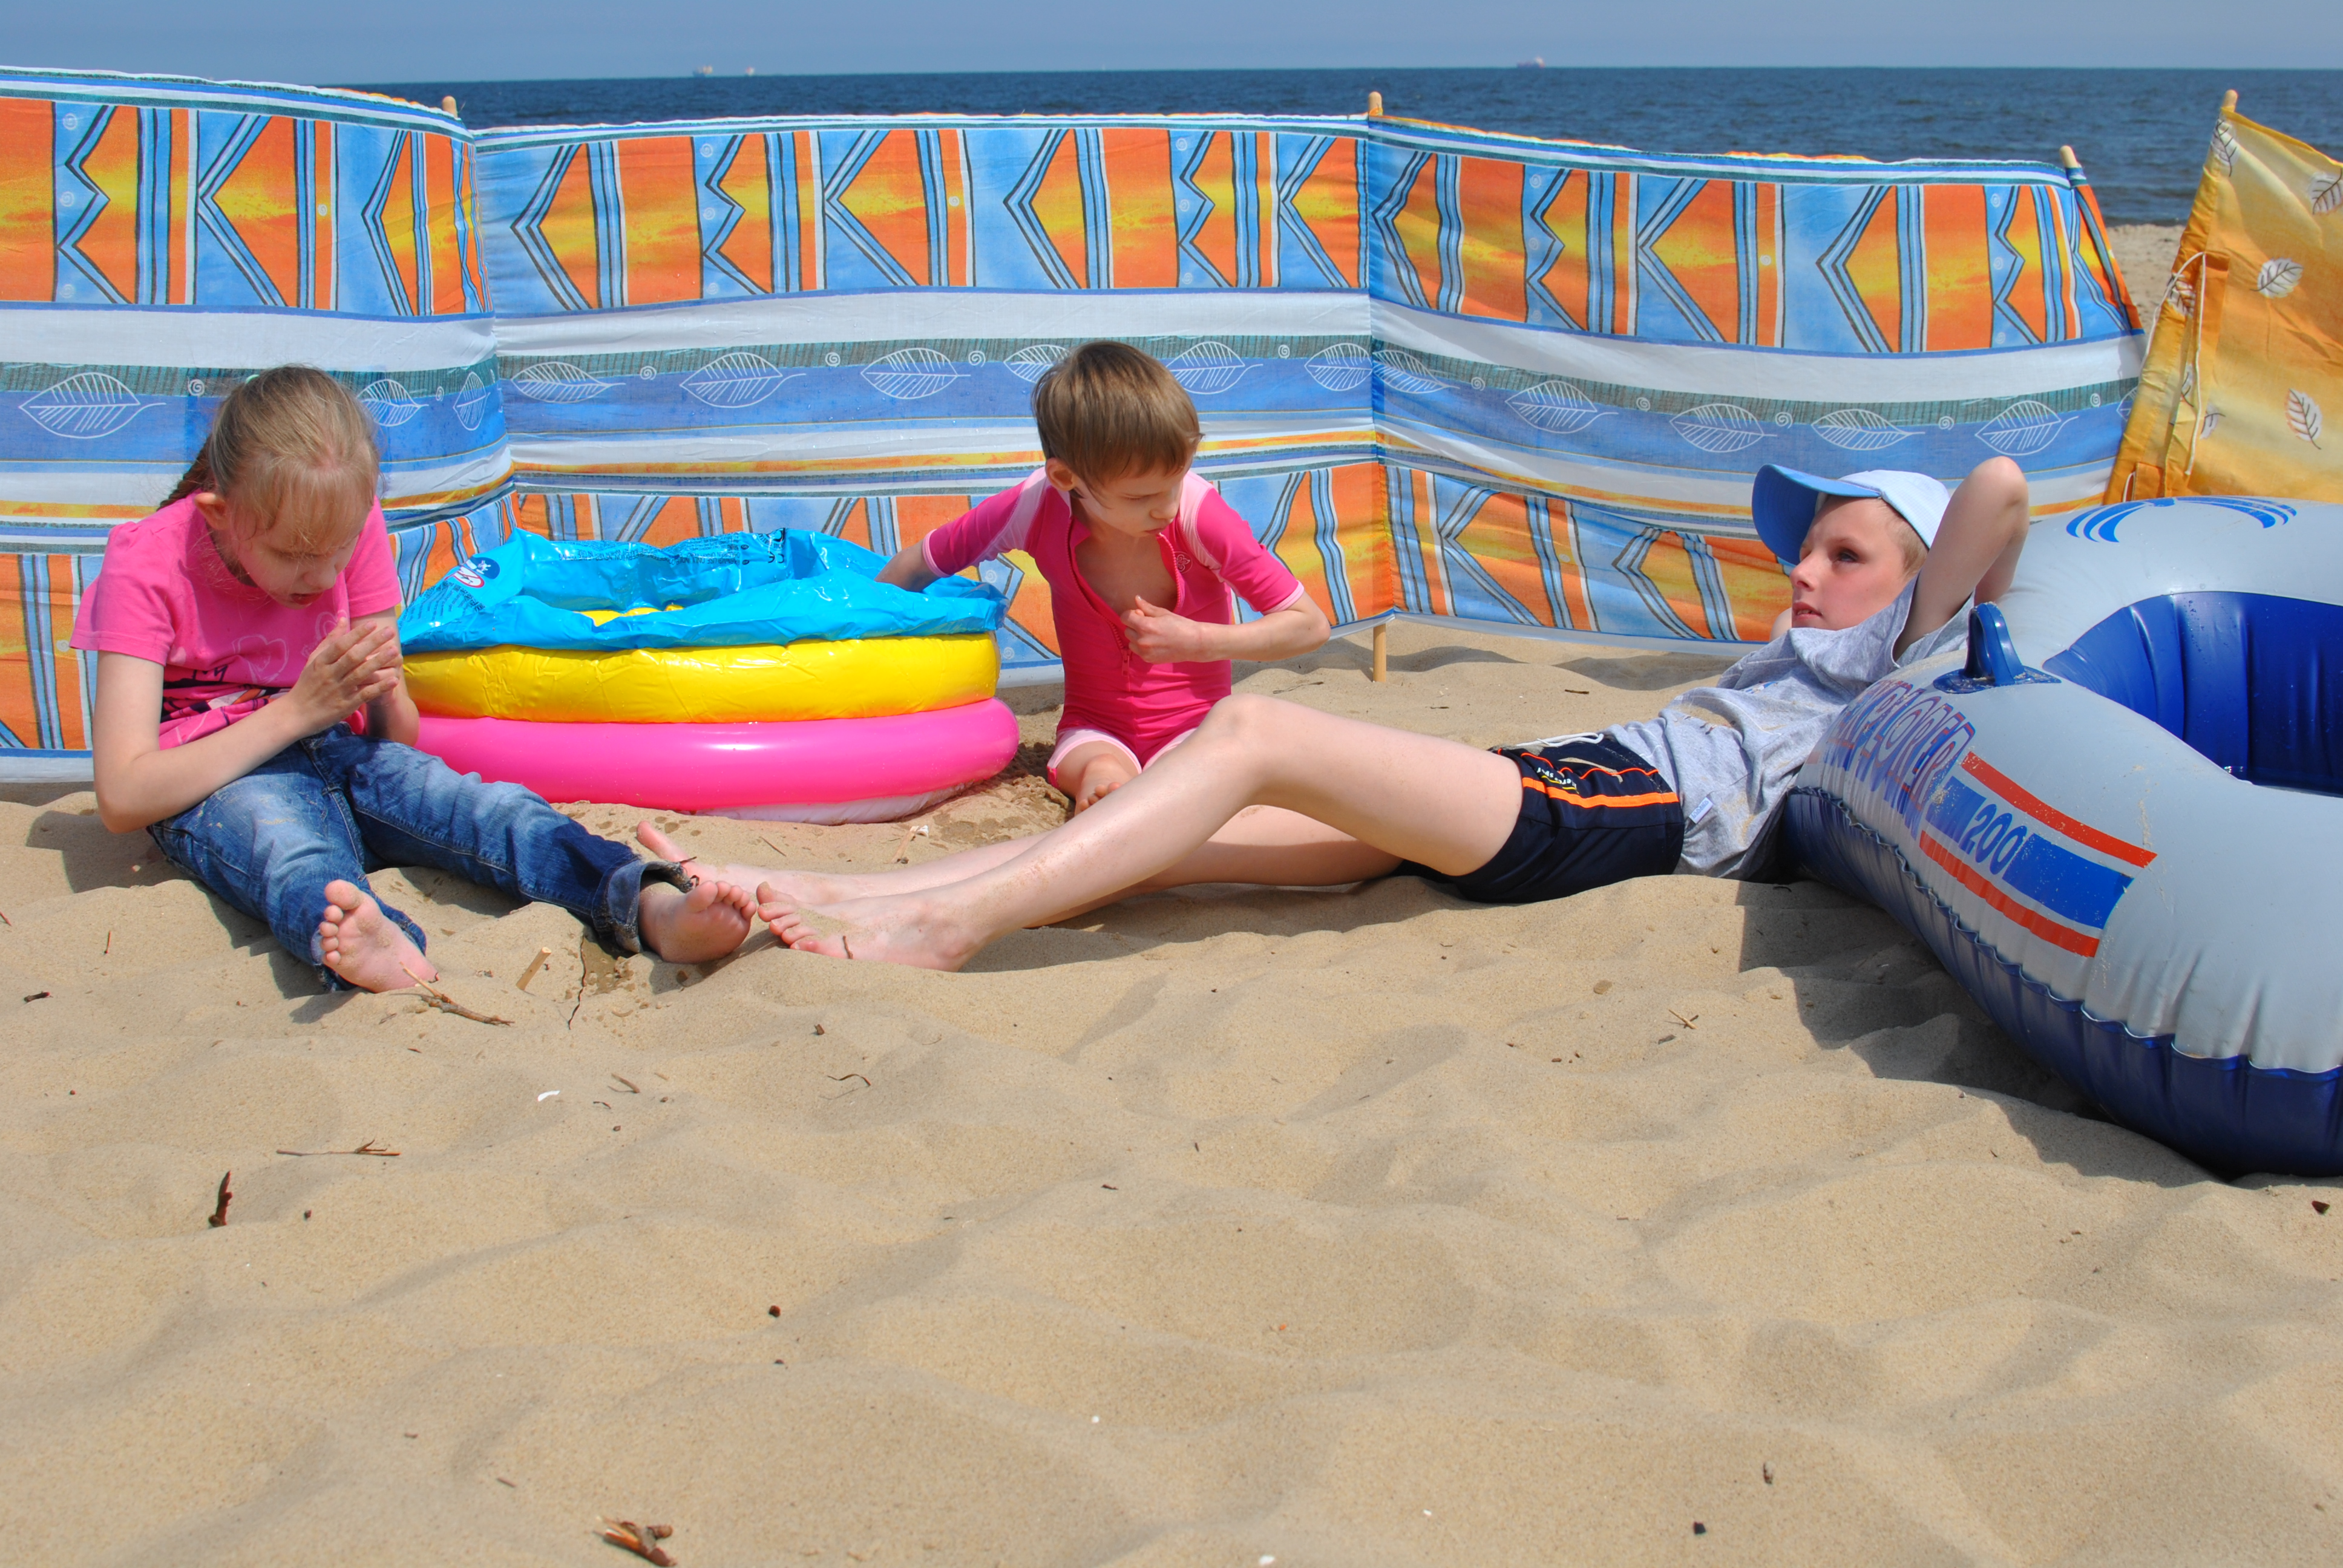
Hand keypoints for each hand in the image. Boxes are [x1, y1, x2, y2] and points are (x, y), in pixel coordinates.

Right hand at [283, 619, 401, 732]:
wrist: (296, 714)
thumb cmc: (307, 684)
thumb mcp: (314, 660)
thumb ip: (330, 640)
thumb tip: (343, 618)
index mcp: (320, 662)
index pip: (340, 645)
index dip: (356, 634)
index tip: (372, 623)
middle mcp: (329, 675)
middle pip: (353, 657)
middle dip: (372, 643)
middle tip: (390, 632)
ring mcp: (338, 690)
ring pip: (360, 674)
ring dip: (379, 662)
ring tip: (395, 651)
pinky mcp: (346, 706)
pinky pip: (365, 694)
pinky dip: (380, 687)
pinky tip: (394, 680)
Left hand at [1121, 597, 1211, 663]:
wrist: (1194, 643)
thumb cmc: (1181, 625)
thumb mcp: (1163, 613)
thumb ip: (1147, 607)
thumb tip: (1136, 599)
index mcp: (1145, 626)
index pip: (1125, 617)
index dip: (1131, 614)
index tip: (1140, 614)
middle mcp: (1142, 640)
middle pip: (1127, 630)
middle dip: (1135, 626)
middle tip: (1149, 624)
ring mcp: (1144, 652)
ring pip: (1131, 642)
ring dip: (1137, 637)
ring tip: (1152, 635)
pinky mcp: (1148, 659)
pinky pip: (1138, 651)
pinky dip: (1142, 647)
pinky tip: (1155, 643)